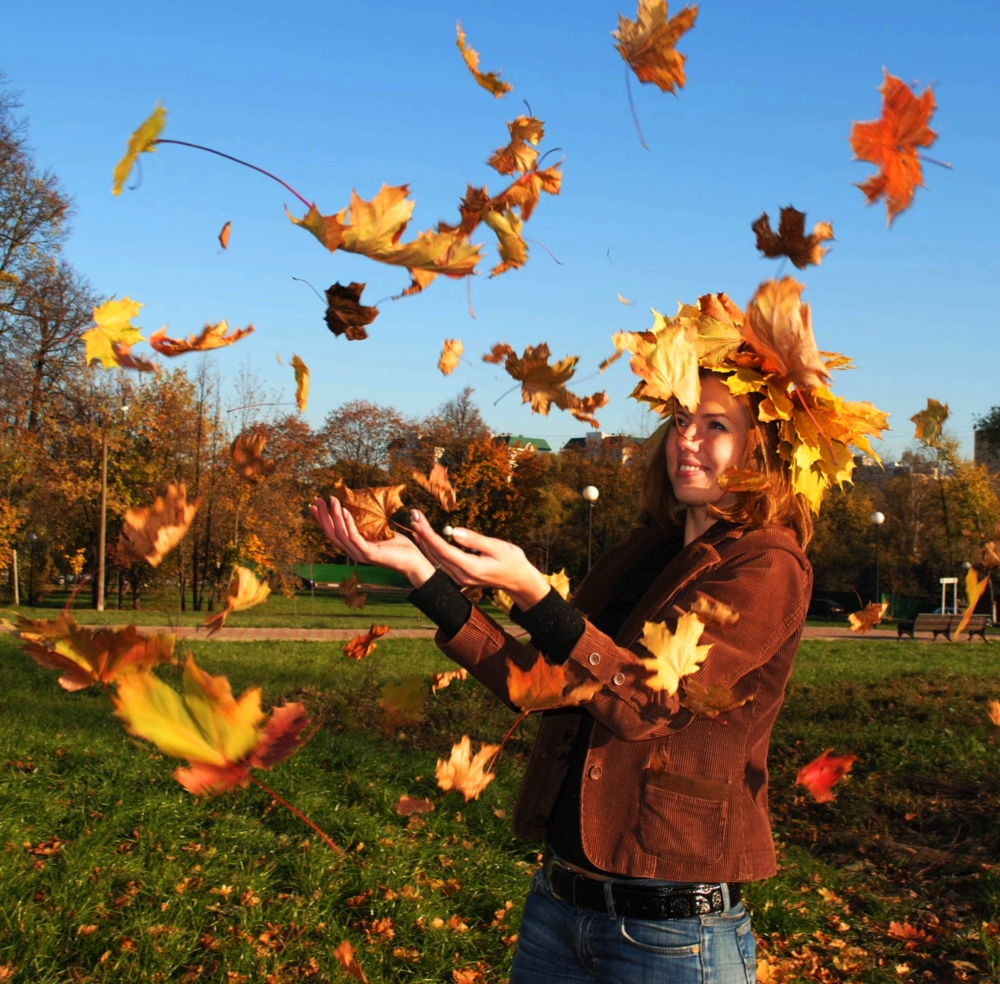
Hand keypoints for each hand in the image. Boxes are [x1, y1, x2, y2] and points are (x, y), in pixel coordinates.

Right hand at [310, 497, 435, 587]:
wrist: (413, 561)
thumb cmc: (399, 547)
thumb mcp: (379, 532)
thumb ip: (368, 525)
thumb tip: (360, 509)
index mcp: (355, 547)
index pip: (333, 533)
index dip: (323, 520)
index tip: (315, 505)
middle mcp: (354, 552)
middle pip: (332, 534)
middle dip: (323, 516)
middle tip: (318, 500)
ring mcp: (360, 554)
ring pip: (341, 534)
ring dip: (335, 516)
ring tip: (332, 500)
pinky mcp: (369, 554)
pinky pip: (354, 537)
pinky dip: (348, 523)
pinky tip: (345, 511)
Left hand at [409, 510, 549, 610]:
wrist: (519, 580)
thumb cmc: (512, 561)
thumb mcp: (498, 547)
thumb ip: (475, 540)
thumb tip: (454, 531)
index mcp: (471, 568)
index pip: (444, 550)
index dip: (429, 536)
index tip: (419, 522)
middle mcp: (462, 576)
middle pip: (436, 555)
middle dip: (423, 535)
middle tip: (414, 516)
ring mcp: (460, 578)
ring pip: (436, 560)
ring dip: (424, 542)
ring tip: (416, 524)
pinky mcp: (460, 577)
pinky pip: (441, 562)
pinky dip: (431, 549)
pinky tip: (426, 538)